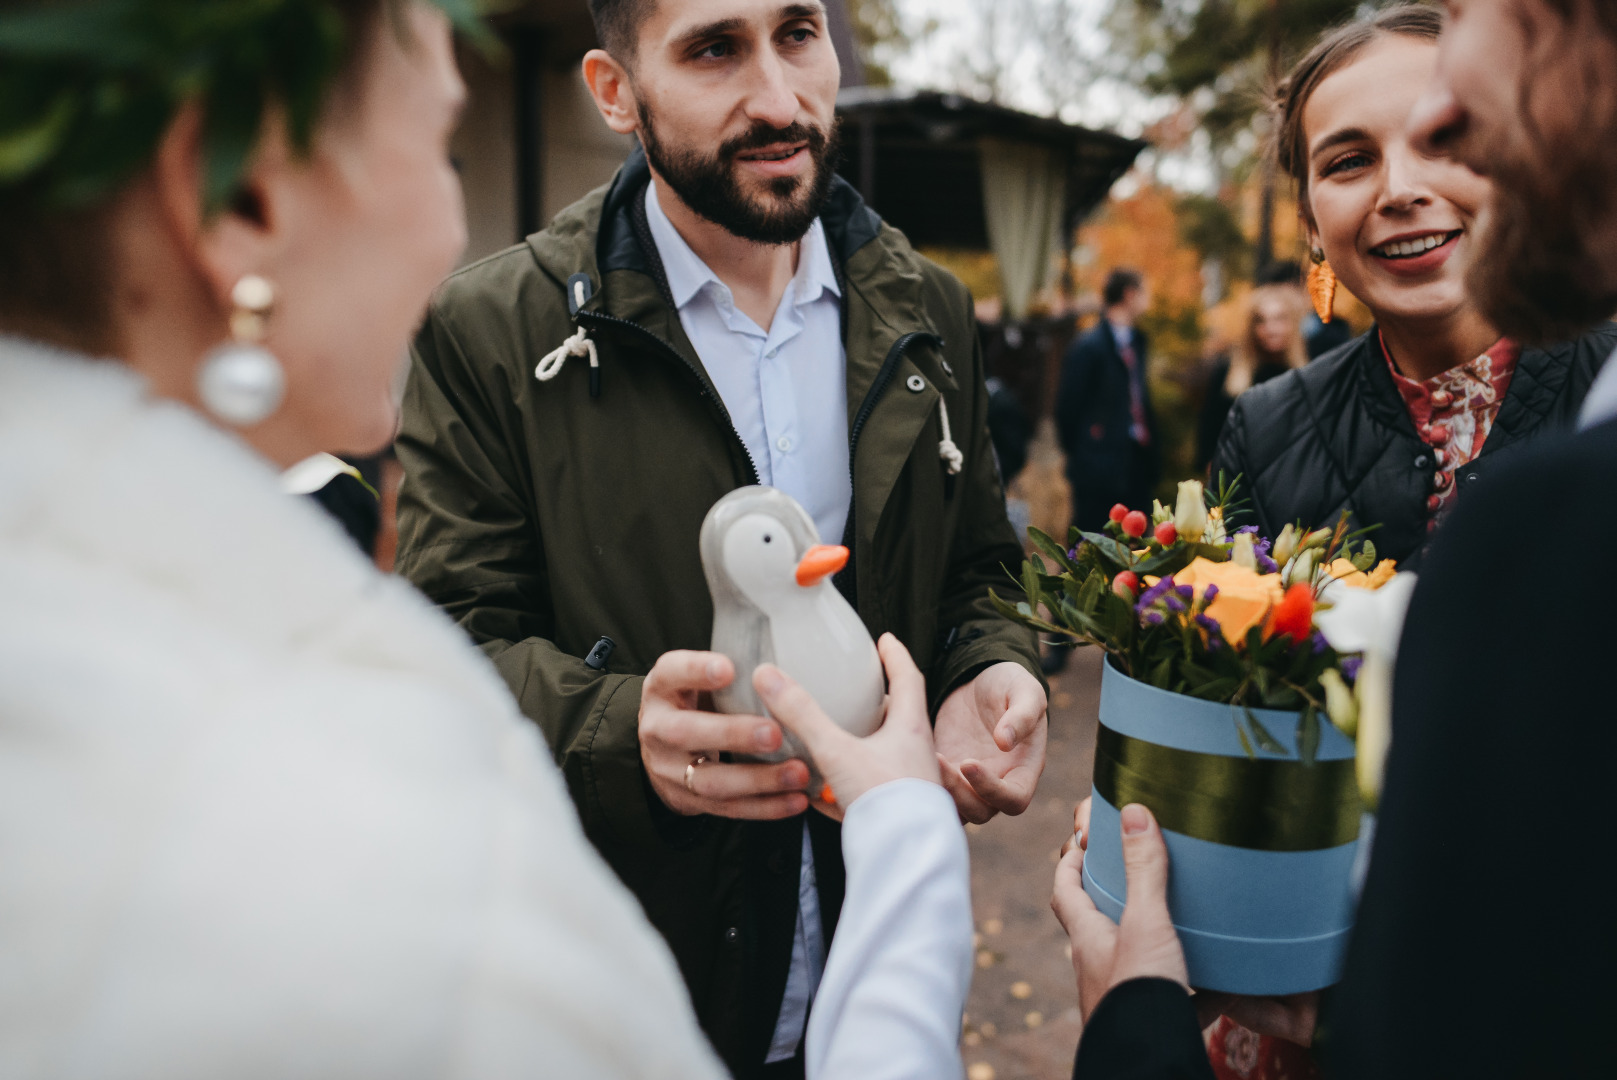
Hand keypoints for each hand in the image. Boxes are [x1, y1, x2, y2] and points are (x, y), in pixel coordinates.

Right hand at [639, 650, 809, 819]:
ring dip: (758, 778)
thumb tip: (779, 670)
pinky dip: (766, 806)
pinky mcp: (687, 800)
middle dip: (732, 734)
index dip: (696, 670)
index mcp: (661, 688)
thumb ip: (732, 675)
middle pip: (686, 732)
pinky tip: (796, 800)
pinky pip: (728, 807)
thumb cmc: (698, 703)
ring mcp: (668, 769)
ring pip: (710, 779)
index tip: (729, 669)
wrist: (664, 750)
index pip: (671, 672)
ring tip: (798, 773)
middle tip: (773, 733)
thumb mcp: (701, 680)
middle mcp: (657, 729)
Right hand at [753, 634, 939, 820]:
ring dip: (861, 743)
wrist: (904, 861)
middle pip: (899, 717)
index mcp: (911, 728)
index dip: (895, 655)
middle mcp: (916, 753)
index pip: (908, 677)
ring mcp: (906, 784)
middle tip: (857, 689)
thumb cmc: (885, 800)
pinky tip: (824, 793)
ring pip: (882, 755)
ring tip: (834, 737)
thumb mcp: (837, 750)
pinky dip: (849, 783)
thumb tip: (767, 674)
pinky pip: (870, 790)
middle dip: (878, 701)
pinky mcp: (893, 812)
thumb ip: (801, 714)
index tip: (884, 639)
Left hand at [934, 661, 1047, 822]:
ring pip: (954, 808)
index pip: (1015, 798)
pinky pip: (933, 790)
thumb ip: (1022, 714)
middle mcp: (997, 783)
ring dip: (937, 790)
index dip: (993, 790)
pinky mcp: (944, 773)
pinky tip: (908, 753)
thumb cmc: (1009, 685)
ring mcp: (969, 782)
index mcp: (1024, 769)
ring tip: (922, 757)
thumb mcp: (1024, 690)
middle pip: (980, 811)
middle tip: (938, 760)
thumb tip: (1006, 741)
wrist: (979, 682)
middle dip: (958, 793)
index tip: (969, 763)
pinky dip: (920, 779)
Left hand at [1059, 801, 1320, 1042]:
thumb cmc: (1139, 994)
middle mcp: (1100, 966)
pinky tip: (1226, 982)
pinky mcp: (1153, 1018)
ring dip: (1156, 939)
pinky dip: (1198, 987)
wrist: (1149, 1062)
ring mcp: (1124, 994)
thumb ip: (1144, 871)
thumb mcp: (1145, 923)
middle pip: (1099, 921)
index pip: (1065, 889)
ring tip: (1188, 918)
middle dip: (1116, 895)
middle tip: (1142, 872)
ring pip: (1137, 958)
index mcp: (1089, 938)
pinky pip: (1177, 997)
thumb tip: (1133, 812)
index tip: (1084, 839)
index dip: (1070, 861)